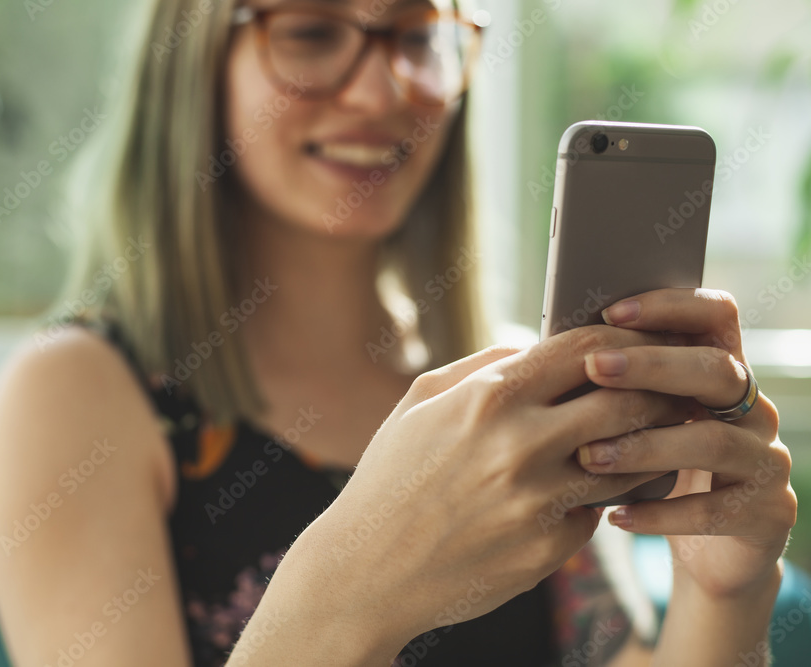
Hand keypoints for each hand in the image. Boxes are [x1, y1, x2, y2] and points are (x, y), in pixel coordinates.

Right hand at [305, 326, 689, 649]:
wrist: (367, 569)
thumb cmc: (390, 477)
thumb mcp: (419, 403)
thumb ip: (484, 367)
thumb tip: (537, 347)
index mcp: (487, 399)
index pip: (585, 349)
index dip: (624, 338)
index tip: (640, 341)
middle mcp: (519, 446)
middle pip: (627, 401)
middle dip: (656, 391)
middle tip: (667, 390)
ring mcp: (537, 502)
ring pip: (629, 460)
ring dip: (648, 445)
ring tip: (646, 437)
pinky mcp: (547, 550)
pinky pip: (596, 512)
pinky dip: (602, 498)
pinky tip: (598, 490)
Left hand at [574, 288, 797, 597]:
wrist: (712, 553)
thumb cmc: (657, 472)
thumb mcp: (639, 423)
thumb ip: (614, 388)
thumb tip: (544, 348)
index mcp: (721, 373)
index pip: (715, 315)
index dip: (671, 306)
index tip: (611, 312)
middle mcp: (754, 409)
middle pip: (717, 370)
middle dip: (653, 365)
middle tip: (595, 368)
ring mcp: (767, 461)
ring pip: (714, 441)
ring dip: (646, 446)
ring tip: (588, 455)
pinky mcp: (769, 514)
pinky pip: (715, 511)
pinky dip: (661, 513)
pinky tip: (616, 516)